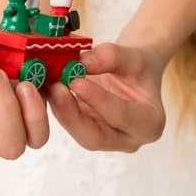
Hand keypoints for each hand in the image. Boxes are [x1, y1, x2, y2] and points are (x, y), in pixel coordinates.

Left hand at [48, 42, 166, 151]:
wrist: (132, 71)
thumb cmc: (139, 67)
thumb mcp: (133, 56)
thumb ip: (111, 57)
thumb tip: (82, 62)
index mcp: (149, 124)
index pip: (123, 117)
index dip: (99, 102)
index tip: (78, 82)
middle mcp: (127, 139)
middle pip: (95, 137)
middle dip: (72, 114)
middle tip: (55, 88)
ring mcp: (105, 138)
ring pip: (77, 131)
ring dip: (60, 109)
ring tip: (48, 83)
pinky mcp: (86, 130)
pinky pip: (69, 122)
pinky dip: (57, 105)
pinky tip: (46, 86)